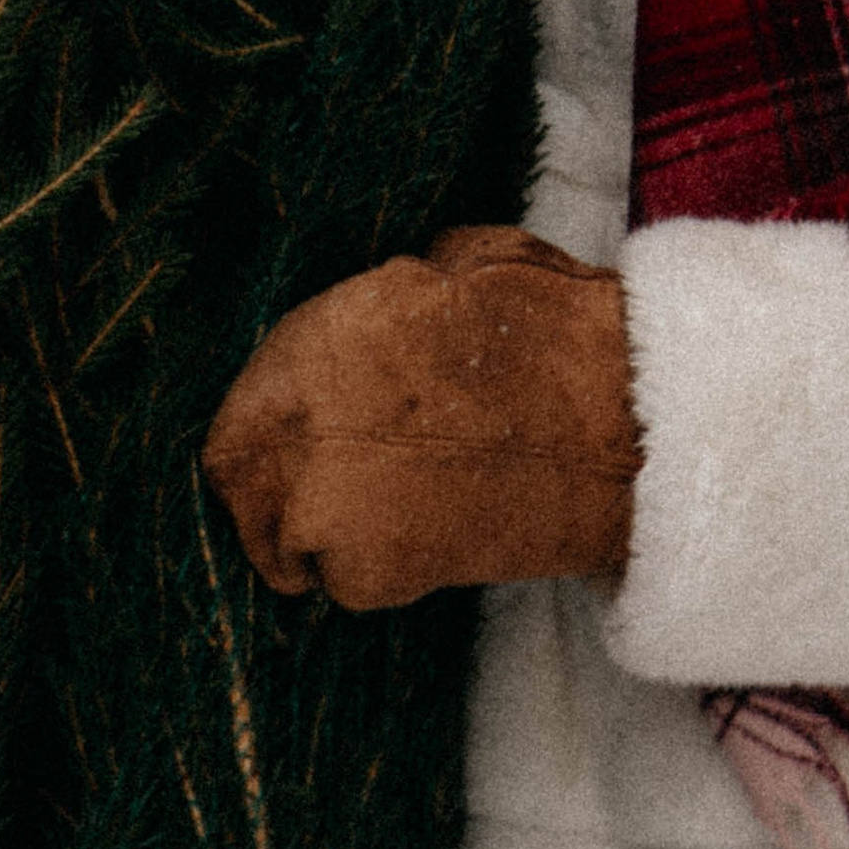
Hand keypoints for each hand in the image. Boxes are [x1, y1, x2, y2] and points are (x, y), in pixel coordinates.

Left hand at [202, 225, 640, 609]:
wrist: (609, 425)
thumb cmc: (550, 333)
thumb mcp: (458, 266)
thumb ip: (392, 299)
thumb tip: (389, 299)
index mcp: (311, 341)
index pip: (238, 412)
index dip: (268, 432)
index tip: (293, 444)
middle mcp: (293, 424)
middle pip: (239, 483)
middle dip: (277, 491)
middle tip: (331, 497)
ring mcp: (318, 505)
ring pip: (288, 540)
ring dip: (327, 535)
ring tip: (399, 512)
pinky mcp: (363, 572)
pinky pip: (346, 582)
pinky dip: (380, 572)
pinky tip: (432, 539)